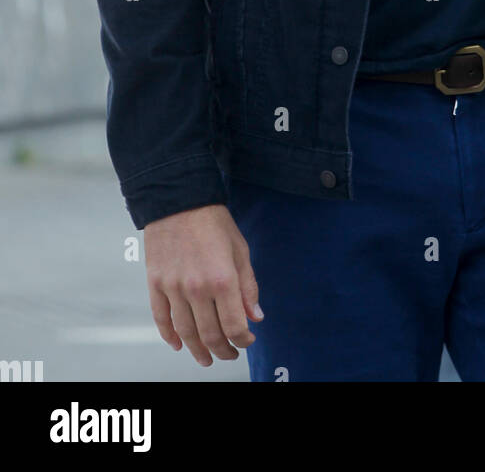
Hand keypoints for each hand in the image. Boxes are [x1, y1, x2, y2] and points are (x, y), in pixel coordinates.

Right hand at [144, 204, 263, 366]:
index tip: (247, 342)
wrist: (179, 199)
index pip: (234, 326)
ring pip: (186, 333)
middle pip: (210, 334)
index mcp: (223, 279)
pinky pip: (161, 319)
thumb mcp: (240, 250)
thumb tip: (254, 317)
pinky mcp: (155, 284)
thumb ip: (248, 286)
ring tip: (206, 358)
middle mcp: (197, 288)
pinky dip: (170, 336)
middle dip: (223, 350)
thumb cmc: (214, 222)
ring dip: (198, 350)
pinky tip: (179, 345)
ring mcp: (173, 288)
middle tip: (229, 355)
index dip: (242, 340)